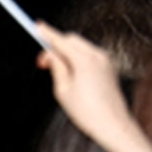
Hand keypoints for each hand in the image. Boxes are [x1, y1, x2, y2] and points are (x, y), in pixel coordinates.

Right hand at [36, 22, 151, 151]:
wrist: (114, 125)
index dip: (47, 33)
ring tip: (57, 72)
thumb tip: (52, 54)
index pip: (61, 41)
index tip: (37, 26)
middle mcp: (97, 56)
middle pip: (72, 39)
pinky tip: (72, 74)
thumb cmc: (87, 112)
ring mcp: (106, 60)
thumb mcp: (63, 91)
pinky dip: (78, 58)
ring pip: (81, 47)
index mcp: (84, 60)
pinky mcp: (109, 67)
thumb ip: (57, 68)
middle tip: (43, 62)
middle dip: (57, 45)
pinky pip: (90, 55)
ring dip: (67, 52)